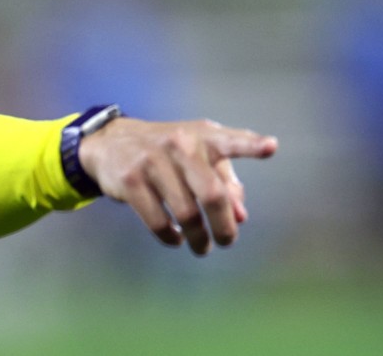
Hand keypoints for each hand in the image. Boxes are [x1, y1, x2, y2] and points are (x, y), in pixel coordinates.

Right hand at [78, 118, 277, 254]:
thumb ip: (225, 182)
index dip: (251, 145)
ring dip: (198, 238)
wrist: (111, 142)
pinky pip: (159, 222)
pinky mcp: (131, 180)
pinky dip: (171, 237)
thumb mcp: (197, 156)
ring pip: (186, 214)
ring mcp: (152, 162)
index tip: (272, 147)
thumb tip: (241, 217)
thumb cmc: (168, 152)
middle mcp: (179, 144)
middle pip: (212, 194)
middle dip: (224, 226)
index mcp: (201, 136)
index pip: (230, 140)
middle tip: (227, 241)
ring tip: (202, 246)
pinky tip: (176, 239)